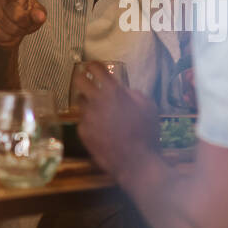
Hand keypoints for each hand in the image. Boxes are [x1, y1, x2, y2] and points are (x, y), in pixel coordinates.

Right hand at [0, 0, 46, 48]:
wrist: (15, 26)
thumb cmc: (28, 13)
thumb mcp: (37, 12)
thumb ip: (39, 13)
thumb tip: (40, 16)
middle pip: (15, 15)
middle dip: (24, 23)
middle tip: (27, 23)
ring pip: (7, 27)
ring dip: (17, 32)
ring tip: (19, 27)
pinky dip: (7, 37)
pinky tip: (10, 33)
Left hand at [75, 61, 159, 176]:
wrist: (135, 162)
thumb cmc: (146, 133)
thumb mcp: (148, 107)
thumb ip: (133, 94)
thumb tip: (123, 90)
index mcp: (114, 91)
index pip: (96, 68)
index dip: (93, 65)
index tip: (92, 66)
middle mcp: (96, 101)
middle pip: (79, 80)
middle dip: (81, 78)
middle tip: (84, 80)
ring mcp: (87, 117)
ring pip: (80, 102)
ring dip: (87, 102)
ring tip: (96, 110)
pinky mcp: (82, 132)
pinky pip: (83, 121)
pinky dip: (89, 122)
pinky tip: (99, 129)